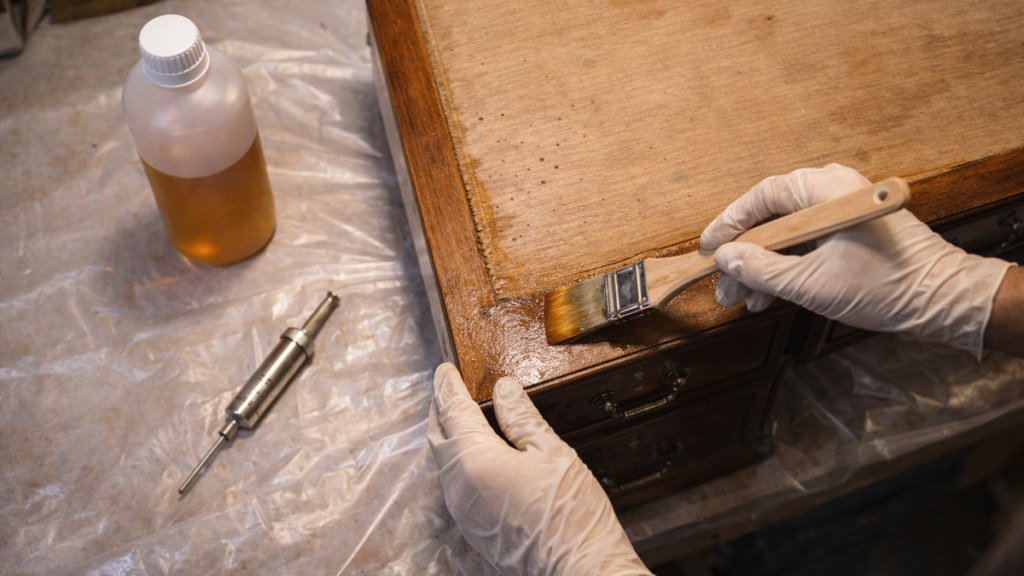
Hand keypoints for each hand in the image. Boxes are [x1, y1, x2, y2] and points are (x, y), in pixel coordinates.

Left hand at [427, 363, 651, 575]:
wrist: (578, 569)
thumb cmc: (571, 513)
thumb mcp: (551, 452)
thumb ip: (522, 417)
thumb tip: (504, 389)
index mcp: (475, 460)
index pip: (453, 411)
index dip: (448, 386)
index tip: (445, 370)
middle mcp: (458, 487)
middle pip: (438, 437)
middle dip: (440, 410)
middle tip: (447, 390)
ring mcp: (462, 512)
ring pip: (443, 464)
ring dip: (447, 437)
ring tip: (459, 419)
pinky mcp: (472, 529)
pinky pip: (454, 486)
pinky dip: (457, 463)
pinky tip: (475, 458)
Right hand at [700, 164, 1014, 358]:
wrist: (945, 302)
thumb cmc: (889, 286)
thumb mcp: (811, 284)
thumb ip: (761, 270)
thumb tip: (726, 259)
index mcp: (827, 191)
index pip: (762, 197)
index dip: (729, 222)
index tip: (709, 248)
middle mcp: (834, 194)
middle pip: (773, 218)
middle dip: (743, 255)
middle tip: (721, 283)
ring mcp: (842, 215)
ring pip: (787, 236)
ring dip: (761, 267)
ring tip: (739, 298)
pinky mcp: (851, 235)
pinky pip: (806, 246)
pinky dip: (785, 269)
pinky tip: (766, 296)